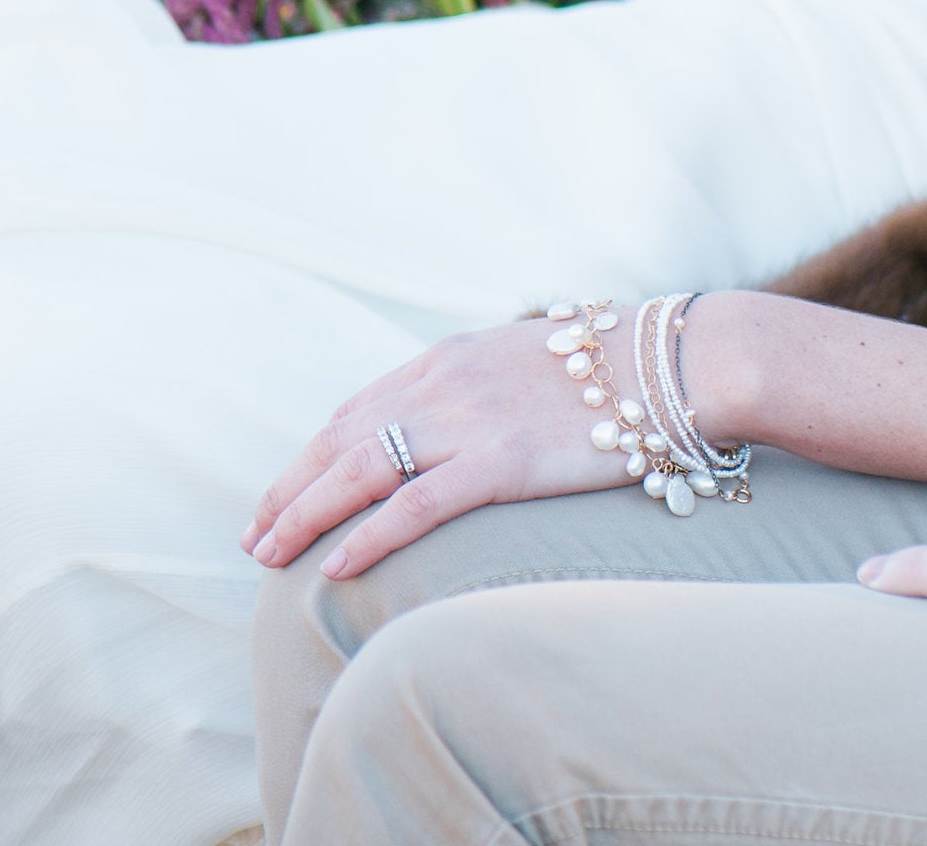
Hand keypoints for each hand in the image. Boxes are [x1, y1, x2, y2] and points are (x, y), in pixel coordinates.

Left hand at [244, 314, 632, 578]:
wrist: (672, 362)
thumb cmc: (616, 369)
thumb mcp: (527, 361)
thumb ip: (481, 387)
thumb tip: (456, 423)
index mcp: (448, 359)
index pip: (357, 411)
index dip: (313, 457)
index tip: (284, 494)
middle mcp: (444, 384)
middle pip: (340, 440)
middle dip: (289, 491)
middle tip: (254, 536)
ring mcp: (469, 421)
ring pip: (358, 470)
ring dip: (304, 514)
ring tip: (271, 555)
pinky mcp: (500, 460)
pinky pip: (413, 505)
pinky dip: (366, 536)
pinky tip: (336, 566)